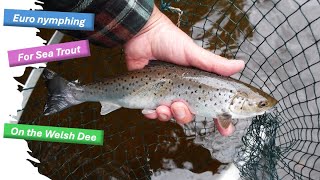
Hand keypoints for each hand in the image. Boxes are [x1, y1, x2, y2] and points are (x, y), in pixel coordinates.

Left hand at [123, 6, 243, 128]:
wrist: (143, 35)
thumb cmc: (170, 41)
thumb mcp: (193, 53)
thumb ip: (214, 64)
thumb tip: (241, 65)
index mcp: (197, 83)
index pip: (213, 105)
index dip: (221, 119)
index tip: (226, 130)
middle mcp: (183, 91)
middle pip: (190, 115)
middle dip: (185, 115)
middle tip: (179, 105)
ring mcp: (166, 94)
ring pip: (171, 116)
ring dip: (168, 115)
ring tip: (163, 106)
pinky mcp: (151, 96)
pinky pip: (154, 114)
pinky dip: (153, 114)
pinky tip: (151, 108)